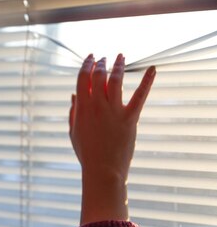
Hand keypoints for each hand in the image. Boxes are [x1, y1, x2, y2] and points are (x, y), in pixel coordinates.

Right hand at [69, 54, 155, 223]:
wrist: (103, 170)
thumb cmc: (87, 153)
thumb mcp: (74, 132)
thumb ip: (74, 112)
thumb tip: (74, 94)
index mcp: (82, 108)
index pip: (82, 78)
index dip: (86, 65)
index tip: (90, 58)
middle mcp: (97, 105)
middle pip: (98, 75)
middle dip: (101, 63)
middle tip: (104, 58)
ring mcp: (114, 111)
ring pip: (116, 80)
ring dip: (118, 65)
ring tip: (120, 56)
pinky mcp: (130, 118)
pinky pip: (140, 96)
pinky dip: (147, 81)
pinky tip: (153, 69)